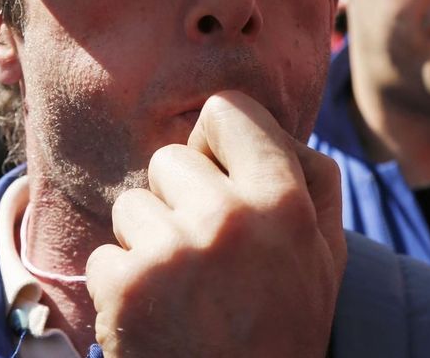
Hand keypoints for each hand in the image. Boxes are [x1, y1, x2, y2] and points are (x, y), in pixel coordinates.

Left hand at [86, 90, 345, 356]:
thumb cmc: (284, 321)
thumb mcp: (326, 249)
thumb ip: (308, 176)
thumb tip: (263, 125)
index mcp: (282, 199)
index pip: (225, 109)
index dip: (219, 140)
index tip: (221, 172)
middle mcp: (227, 218)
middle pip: (169, 157)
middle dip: (180, 195)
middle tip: (205, 247)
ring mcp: (172, 254)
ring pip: (131, 204)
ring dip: (148, 240)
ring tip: (181, 285)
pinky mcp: (125, 291)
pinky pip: (103, 254)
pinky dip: (121, 285)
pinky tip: (155, 314)